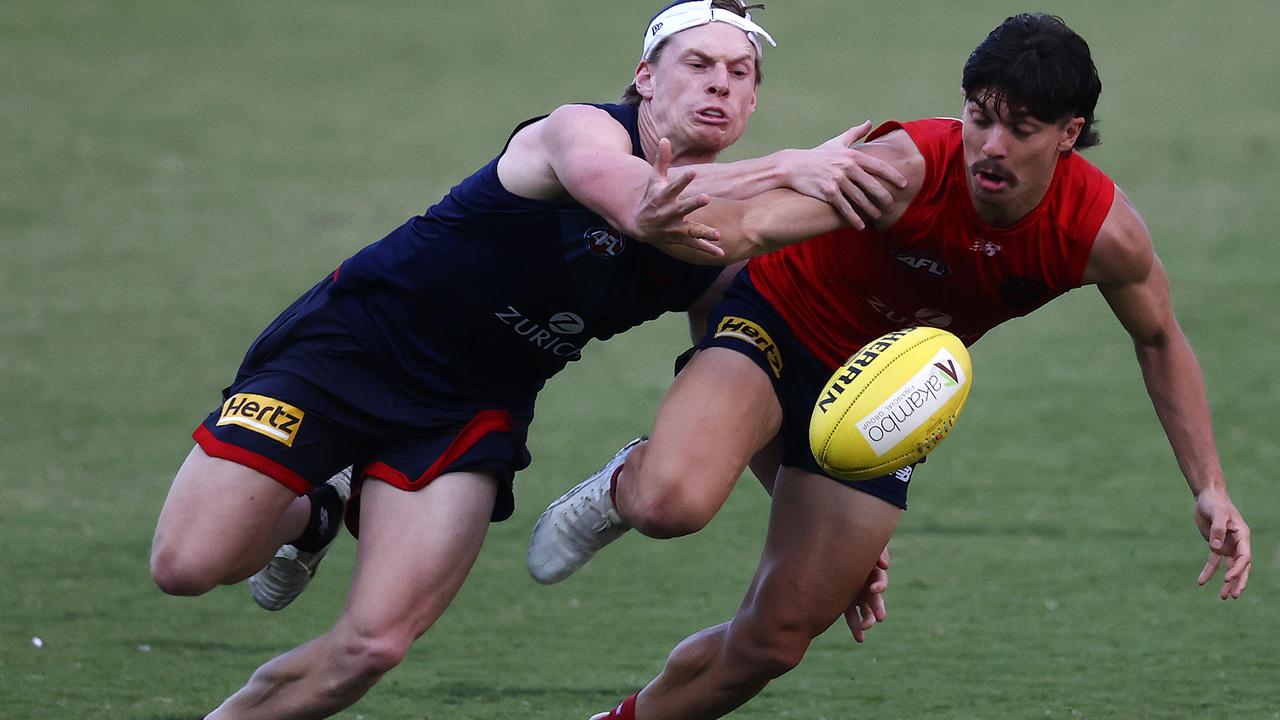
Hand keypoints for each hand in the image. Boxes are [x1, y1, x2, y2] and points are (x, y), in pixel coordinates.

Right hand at [633, 138, 723, 257]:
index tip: (694, 171)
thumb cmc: (651, 198)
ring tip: (717, 234)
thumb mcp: (654, 180)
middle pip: (682, 208)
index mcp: (663, 197)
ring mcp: (674, 228)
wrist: (640, 225)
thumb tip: (665, 139)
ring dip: (703, 232)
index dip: (683, 180)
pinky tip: (721, 253)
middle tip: (706, 197)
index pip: (673, 187)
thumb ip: (662, 161)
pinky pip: (694, 245)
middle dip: (693, 204)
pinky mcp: (679, 238)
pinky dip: (707, 249)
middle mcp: (668, 213)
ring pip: (690, 230)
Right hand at [780, 121, 908, 229]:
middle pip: (873, 185)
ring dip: (871, 210)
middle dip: (885, 198)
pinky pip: (845, 208)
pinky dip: (854, 218)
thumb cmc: (816, 155)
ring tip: (878, 216)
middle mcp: (848, 167)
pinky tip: (861, 226)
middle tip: (892, 206)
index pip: (879, 166)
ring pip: (861, 199)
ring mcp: (838, 180)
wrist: (792, 166)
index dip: (894, 176)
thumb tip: (869, 122)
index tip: (904, 185)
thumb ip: (855, 133)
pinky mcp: (828, 193)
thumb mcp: (836, 142)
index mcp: (852, 155)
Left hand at [844, 545, 889, 641]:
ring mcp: (856, 594)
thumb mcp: (860, 539)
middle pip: (875, 599)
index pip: (880, 579)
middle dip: (877, 608)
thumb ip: (876, 550)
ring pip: (865, 611)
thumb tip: (885, 565)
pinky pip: (852, 617)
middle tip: (880, 617)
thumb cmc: (847, 541)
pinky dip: (856, 627)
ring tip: (866, 628)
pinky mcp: (845, 602)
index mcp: (871, 571)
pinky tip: (860, 639)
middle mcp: (866, 584)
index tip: (873, 589)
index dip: (879, 584)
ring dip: (867, 621)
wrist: (828, 546)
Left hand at [1193, 487, 1250, 598]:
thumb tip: (1215, 547)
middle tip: (1234, 596)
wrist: (1207, 496)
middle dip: (1238, 582)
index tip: (1227, 579)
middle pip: (1242, 567)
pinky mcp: (1215, 545)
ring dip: (1228, 582)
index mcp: (1243, 536)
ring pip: (1230, 568)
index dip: (1238, 569)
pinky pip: (1214, 562)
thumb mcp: (1216, 513)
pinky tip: (1201, 582)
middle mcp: (1238, 543)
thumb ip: (1217, 529)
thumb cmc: (1214, 503)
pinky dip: (1209, 572)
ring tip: (1224, 597)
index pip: (1244, 557)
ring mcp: (1227, 545)